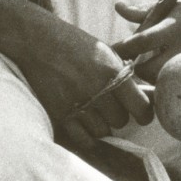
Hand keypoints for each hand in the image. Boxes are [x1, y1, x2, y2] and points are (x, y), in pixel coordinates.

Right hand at [15, 16, 152, 150]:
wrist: (37, 41)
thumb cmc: (74, 44)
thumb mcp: (104, 52)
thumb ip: (122, 74)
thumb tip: (143, 98)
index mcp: (112, 71)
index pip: (140, 107)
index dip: (143, 113)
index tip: (141, 114)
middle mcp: (96, 89)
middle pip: (120, 120)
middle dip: (116, 114)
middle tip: (107, 105)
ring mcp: (77, 103)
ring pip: (102, 131)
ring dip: (100, 124)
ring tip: (92, 111)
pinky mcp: (60, 114)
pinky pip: (83, 138)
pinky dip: (86, 135)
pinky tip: (84, 124)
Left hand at [112, 0, 180, 77]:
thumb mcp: (164, 4)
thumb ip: (141, 11)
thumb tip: (118, 7)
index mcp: (175, 25)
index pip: (144, 41)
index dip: (125, 48)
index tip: (113, 49)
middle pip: (152, 69)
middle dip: (137, 69)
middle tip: (129, 63)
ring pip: (163, 79)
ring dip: (150, 76)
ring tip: (144, 66)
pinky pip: (176, 80)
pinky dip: (164, 78)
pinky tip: (158, 70)